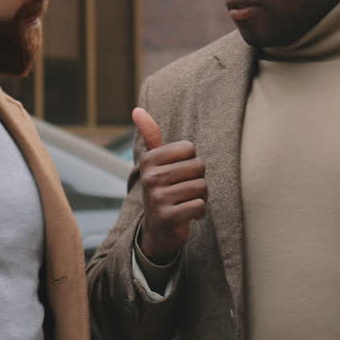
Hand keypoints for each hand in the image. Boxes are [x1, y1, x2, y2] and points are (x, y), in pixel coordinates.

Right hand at [132, 107, 206, 263]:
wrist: (158, 229)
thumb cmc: (162, 189)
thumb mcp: (154, 162)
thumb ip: (150, 135)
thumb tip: (137, 109)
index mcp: (149, 159)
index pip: (190, 148)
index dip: (191, 162)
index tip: (179, 173)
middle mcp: (150, 177)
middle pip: (198, 167)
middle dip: (198, 180)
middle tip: (184, 190)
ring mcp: (157, 198)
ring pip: (202, 186)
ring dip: (201, 196)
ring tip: (187, 201)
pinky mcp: (167, 217)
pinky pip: (199, 205)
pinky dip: (199, 211)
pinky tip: (188, 215)